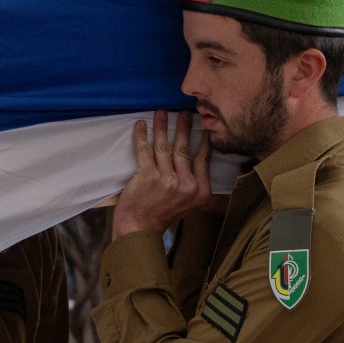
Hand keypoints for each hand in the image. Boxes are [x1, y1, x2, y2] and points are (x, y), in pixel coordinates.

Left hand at [112, 111, 211, 238]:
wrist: (140, 229)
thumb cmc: (161, 216)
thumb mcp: (189, 205)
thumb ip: (194, 186)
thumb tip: (198, 162)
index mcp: (200, 191)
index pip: (203, 158)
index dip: (203, 140)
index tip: (204, 127)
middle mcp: (186, 184)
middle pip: (184, 148)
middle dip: (184, 127)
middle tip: (185, 113)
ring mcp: (167, 179)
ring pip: (165, 145)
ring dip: (162, 126)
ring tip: (161, 112)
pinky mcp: (148, 175)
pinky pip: (145, 150)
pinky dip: (142, 135)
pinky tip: (141, 125)